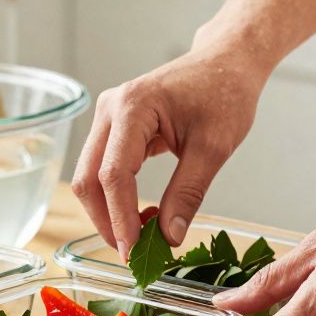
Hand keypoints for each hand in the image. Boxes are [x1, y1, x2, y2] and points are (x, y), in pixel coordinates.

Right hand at [71, 47, 266, 256]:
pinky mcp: (115, 127)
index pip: (114, 174)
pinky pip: (104, 168)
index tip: (134, 252)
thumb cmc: (224, 93)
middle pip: (89, 178)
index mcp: (132, 107)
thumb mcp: (214, 148)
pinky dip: (117, 197)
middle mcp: (110, 109)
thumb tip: (170, 238)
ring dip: (110, 211)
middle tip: (134, 253)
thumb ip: (188, 193)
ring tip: (143, 236)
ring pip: (90, 176)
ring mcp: (108, 117)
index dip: (120, 218)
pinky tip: (143, 215)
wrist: (226, 61)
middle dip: (107, 220)